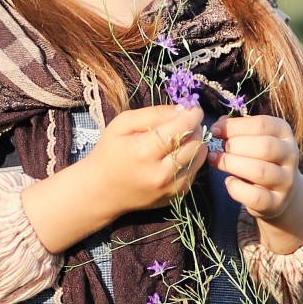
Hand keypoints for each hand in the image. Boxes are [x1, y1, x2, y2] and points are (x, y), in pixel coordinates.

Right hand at [22, 104, 206, 252]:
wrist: (101, 191)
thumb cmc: (109, 152)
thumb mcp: (123, 123)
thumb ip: (154, 113)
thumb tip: (184, 109)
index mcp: (144, 151)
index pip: (183, 127)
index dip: (193, 113)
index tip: (192, 107)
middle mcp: (161, 173)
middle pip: (196, 141)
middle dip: (194, 127)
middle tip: (183, 122)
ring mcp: (171, 188)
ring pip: (200, 156)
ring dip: (195, 142)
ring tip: (179, 138)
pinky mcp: (177, 196)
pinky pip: (196, 170)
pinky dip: (191, 158)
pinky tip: (174, 156)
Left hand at [206, 114, 302, 252]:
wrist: (279, 192)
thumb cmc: (260, 158)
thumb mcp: (254, 139)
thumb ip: (237, 129)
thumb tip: (218, 125)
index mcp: (284, 133)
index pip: (262, 125)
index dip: (235, 126)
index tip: (215, 131)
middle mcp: (290, 155)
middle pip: (264, 146)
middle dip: (235, 146)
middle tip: (218, 149)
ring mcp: (286, 181)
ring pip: (260, 171)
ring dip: (232, 164)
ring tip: (215, 160)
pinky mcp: (276, 203)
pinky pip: (254, 196)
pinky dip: (236, 188)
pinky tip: (229, 181)